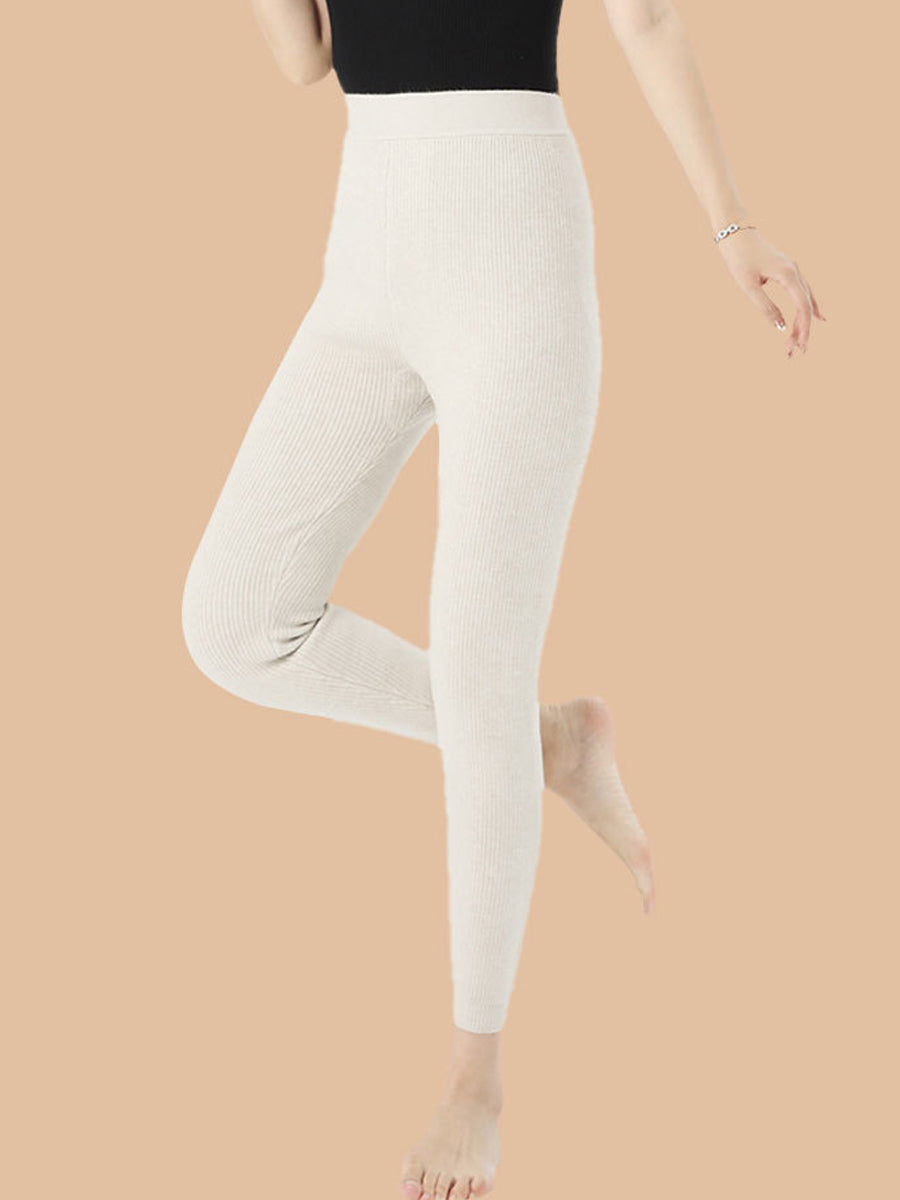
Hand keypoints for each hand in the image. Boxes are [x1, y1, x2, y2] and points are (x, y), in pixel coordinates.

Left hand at [716, 227, 824, 356]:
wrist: (736, 233)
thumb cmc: (739, 259)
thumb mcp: (748, 287)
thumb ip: (765, 307)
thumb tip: (781, 328)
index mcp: (788, 274)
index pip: (802, 306)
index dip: (803, 329)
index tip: (800, 347)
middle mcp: (795, 271)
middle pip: (805, 306)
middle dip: (802, 330)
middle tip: (796, 353)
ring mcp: (793, 270)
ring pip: (805, 300)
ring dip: (803, 322)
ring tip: (800, 343)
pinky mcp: (788, 271)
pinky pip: (803, 292)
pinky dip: (809, 307)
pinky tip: (817, 317)